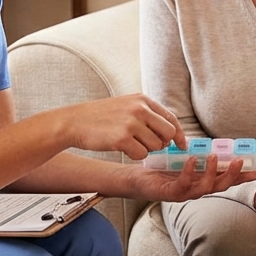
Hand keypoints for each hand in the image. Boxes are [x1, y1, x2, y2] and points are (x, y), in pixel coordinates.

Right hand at [57, 93, 187, 160]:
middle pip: (168, 133)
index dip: (179, 134)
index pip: (171, 118)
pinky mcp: (122, 138)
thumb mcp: (126, 105)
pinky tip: (122, 149)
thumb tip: (170, 131)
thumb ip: (146, 114)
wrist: (74, 121)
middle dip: (163, 144)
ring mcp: (131, 123)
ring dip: (146, 150)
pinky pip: (141, 154)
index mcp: (142, 100)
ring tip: (130, 144)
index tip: (181, 145)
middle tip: (149, 146)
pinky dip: (134, 155)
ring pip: (156, 146)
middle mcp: (139, 109)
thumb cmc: (100, 117)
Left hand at [121, 155, 255, 201]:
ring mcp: (185, 193)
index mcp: (203, 182)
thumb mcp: (185, 161)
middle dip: (233, 175)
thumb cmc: (162, 169)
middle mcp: (197, 190)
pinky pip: (182, 184)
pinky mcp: (169, 193)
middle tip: (242, 161)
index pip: (228, 180)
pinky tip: (191, 160)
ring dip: (212, 172)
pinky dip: (189, 172)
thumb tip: (217, 146)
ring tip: (214, 156)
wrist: (136, 179)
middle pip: (221, 186)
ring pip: (205, 188)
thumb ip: (201, 156)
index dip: (245, 177)